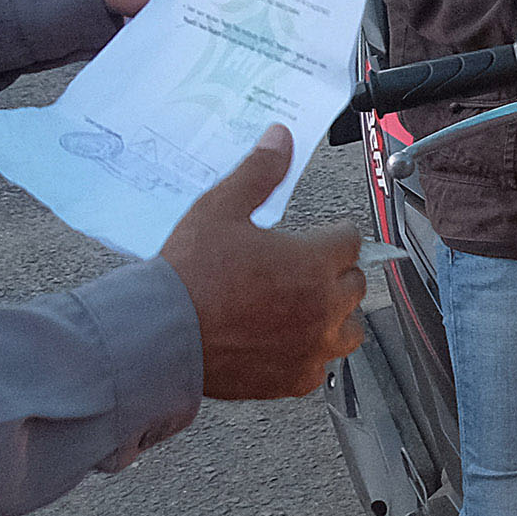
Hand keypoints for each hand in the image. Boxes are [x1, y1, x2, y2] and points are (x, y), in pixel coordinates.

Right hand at [160, 126, 362, 400]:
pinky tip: (285, 342)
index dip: (329, 235)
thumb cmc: (189, 273)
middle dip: (334, 272)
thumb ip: (259, 171)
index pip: (350, 239)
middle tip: (298, 270)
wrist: (161, 334)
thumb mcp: (221, 208)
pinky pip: (322, 365)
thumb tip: (281, 136)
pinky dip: (310, 354)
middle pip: (355, 282)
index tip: (311, 238)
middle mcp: (324, 306)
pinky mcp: (295, 379)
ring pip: (350, 328)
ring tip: (301, 307)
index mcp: (314, 262)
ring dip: (334, 315)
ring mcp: (313, 346)